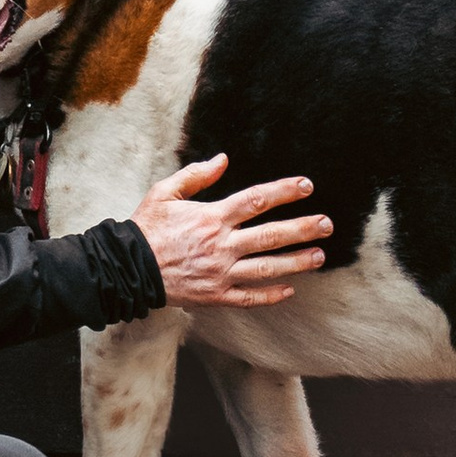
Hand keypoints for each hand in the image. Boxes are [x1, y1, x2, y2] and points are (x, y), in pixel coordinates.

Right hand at [131, 154, 331, 308]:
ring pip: (267, 268)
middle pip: (271, 235)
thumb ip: (196, 175)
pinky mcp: (215, 296)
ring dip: (296, 262)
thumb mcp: (164, 193)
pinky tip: (289, 290)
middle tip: (327, 224)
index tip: (306, 186)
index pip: (257, 200)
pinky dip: (270, 295)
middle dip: (303, 228)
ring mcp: (220, 273)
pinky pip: (249, 297)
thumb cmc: (146, 228)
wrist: (128, 269)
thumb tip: (223, 159)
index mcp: (212, 217)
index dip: (284, 191)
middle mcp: (221, 245)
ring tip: (319, 256)